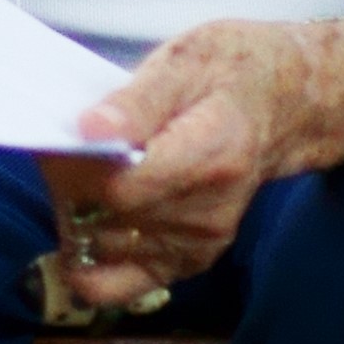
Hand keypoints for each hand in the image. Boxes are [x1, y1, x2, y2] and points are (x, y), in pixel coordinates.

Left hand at [50, 19, 343, 309]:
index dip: (74, 167)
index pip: (120, 187)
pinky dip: (88, 254)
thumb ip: (136, 100)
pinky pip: (119, 283)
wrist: (285, 105)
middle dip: (66, 186)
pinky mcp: (190, 260)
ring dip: (72, 215)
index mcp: (210, 153)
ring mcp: (200, 242)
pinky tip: (87, 219)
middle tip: (61, 150)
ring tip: (81, 174)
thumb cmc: (231, 72)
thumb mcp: (187, 60)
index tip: (57, 139)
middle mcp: (208, 210)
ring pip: (102, 249)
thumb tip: (88, 130)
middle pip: (106, 218)